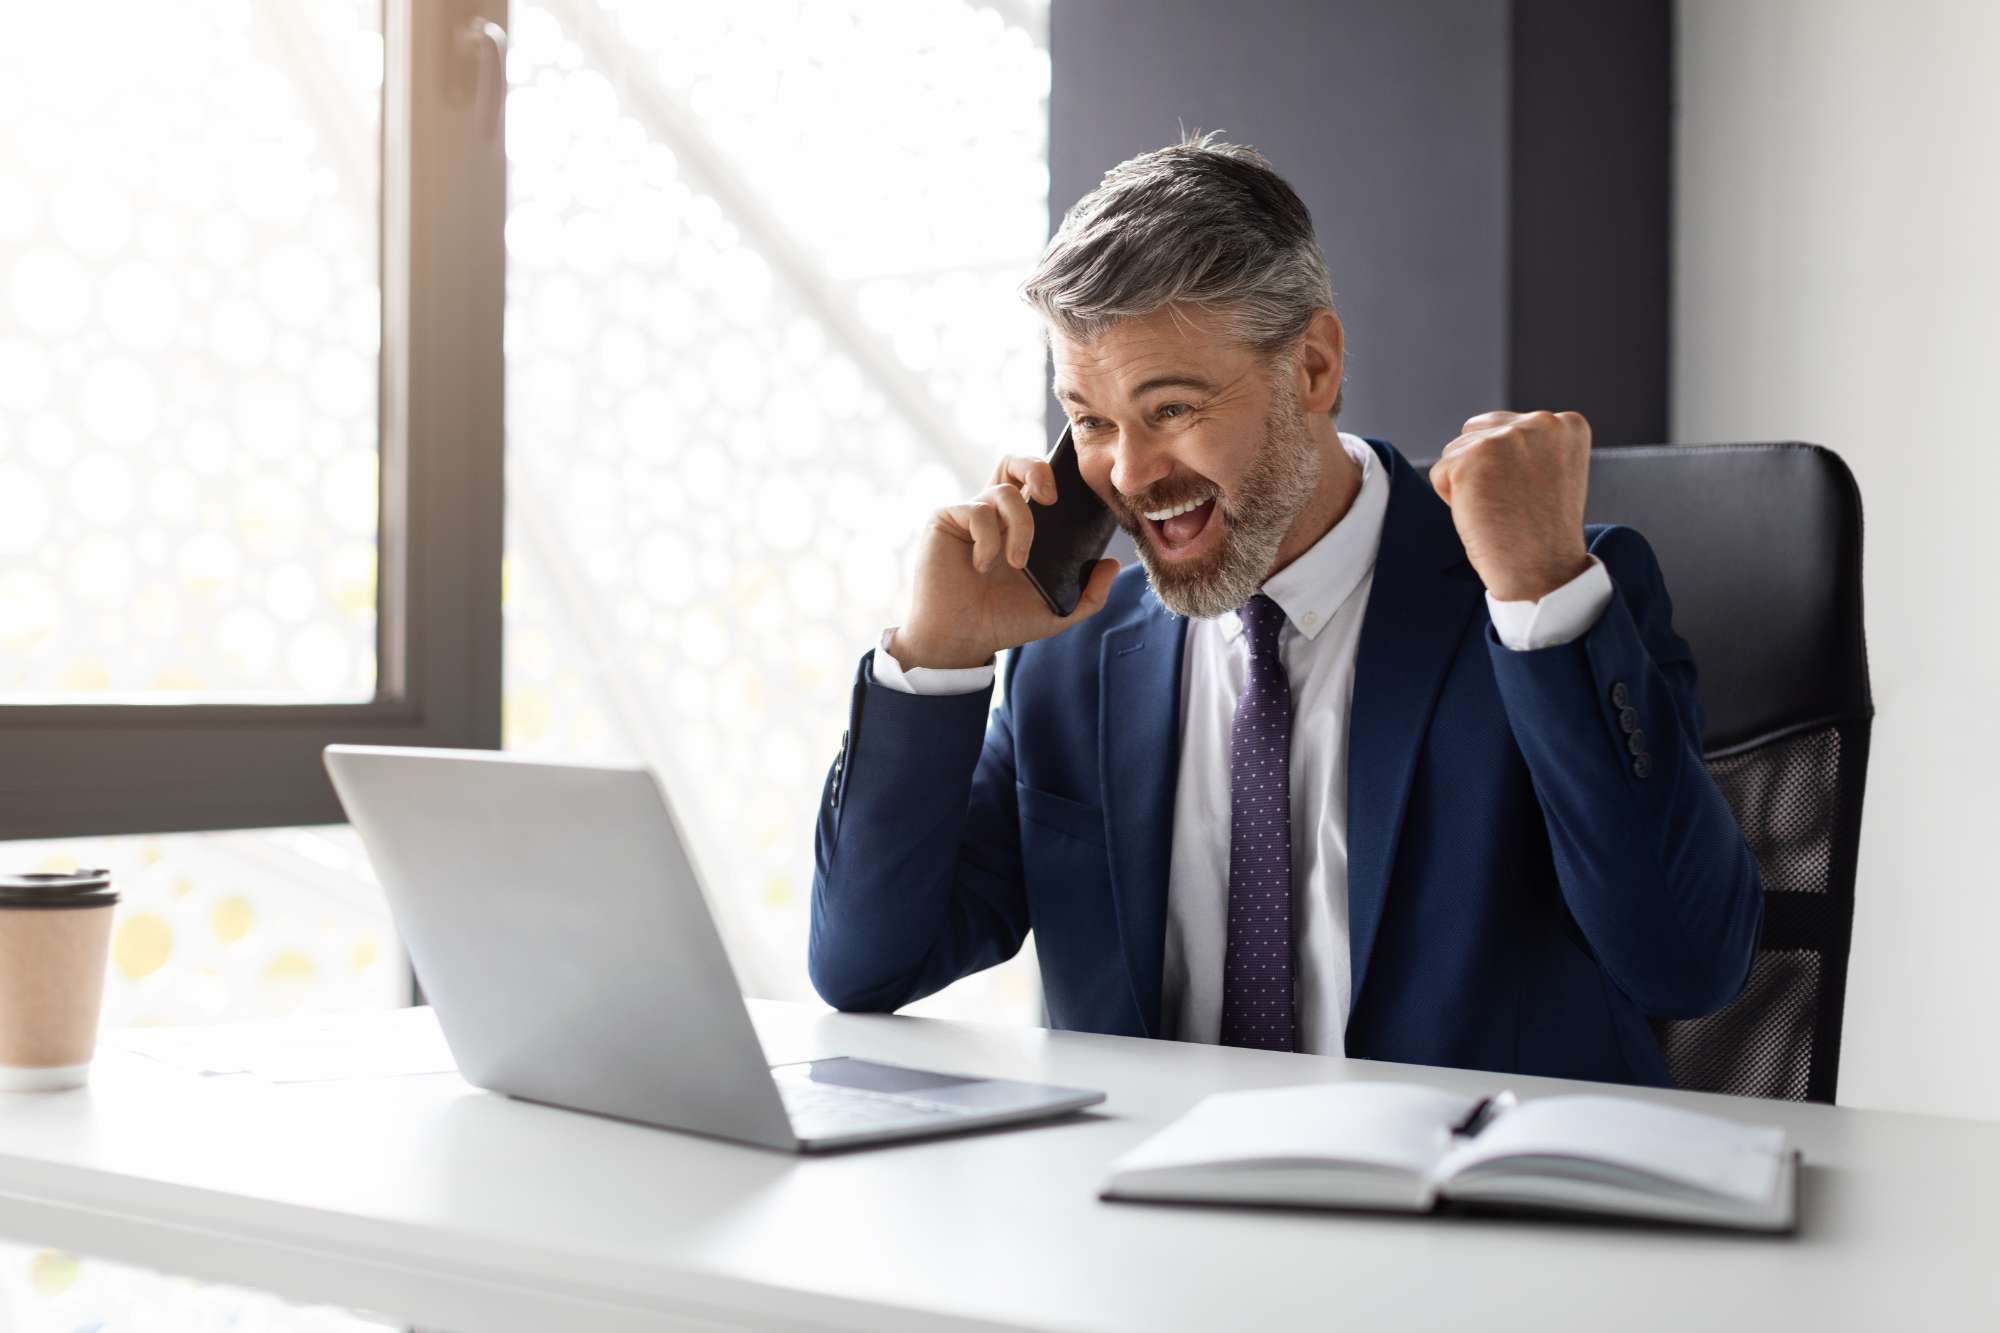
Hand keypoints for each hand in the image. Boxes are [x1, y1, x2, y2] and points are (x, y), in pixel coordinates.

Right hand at [890, 454, 1120, 669]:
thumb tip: (1112, 564)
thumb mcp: (1056, 613)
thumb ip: (1089, 595)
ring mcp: (969, 514)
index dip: (1055, 476)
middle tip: (1051, 498)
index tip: (1076, 495)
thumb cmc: (1001, 623)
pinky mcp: (946, 519)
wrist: (959, 640)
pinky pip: (976, 511)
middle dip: (1037, 468)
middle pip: (1015, 462)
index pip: (1037, 483)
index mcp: (1020, 526)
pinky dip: (988, 539)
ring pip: (1003, 491)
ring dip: (1020, 527)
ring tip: (1017, 563)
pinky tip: (982, 566)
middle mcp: (995, 514)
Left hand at [1428, 410, 1592, 601]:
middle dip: (1480, 467)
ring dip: (1466, 483)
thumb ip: (1528, 447)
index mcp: (1566, 425)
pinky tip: (1482, 515)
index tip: (1528, 494)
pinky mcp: (1473, 457)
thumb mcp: (1551, 472)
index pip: (1506, 427)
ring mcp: (1507, 437)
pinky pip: (1440, 472)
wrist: (1542, 572)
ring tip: (1498, 510)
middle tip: (1509, 504)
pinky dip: (1451, 499)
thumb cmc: (1543, 533)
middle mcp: (1541, 421)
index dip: (1505, 467)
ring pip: (1455, 451)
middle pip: (1476, 431)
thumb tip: (1482, 436)